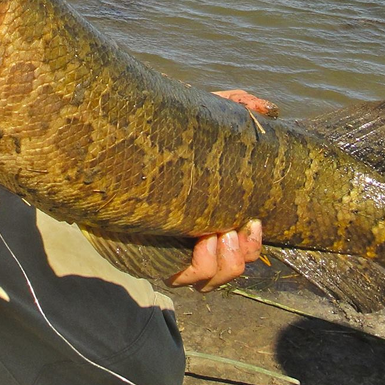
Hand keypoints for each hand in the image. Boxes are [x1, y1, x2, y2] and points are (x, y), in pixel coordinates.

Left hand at [167, 88, 272, 290]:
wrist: (115, 140)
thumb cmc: (161, 131)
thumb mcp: (202, 117)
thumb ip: (236, 106)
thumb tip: (270, 110)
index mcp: (212, 213)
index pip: (243, 245)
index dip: (253, 243)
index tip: (253, 219)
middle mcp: (195, 237)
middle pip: (232, 267)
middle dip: (242, 253)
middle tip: (234, 229)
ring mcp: (174, 249)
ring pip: (210, 278)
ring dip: (224, 262)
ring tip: (216, 235)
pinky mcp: (151, 255)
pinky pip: (183, 278)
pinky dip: (199, 268)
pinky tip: (200, 243)